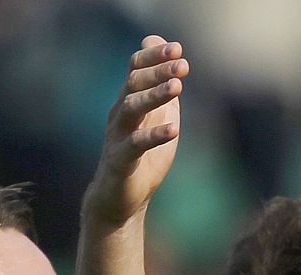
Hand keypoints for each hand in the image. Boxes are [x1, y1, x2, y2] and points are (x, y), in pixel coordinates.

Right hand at [83, 35, 187, 226]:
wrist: (120, 199)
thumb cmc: (140, 157)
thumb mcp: (156, 117)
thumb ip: (161, 87)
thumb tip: (167, 51)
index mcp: (129, 102)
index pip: (136, 69)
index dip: (155, 57)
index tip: (178, 48)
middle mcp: (120, 114)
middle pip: (134, 83)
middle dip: (158, 71)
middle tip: (182, 63)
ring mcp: (118, 136)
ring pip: (131, 108)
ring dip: (154, 96)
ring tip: (177, 87)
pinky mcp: (120, 160)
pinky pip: (135, 145)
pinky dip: (154, 135)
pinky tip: (173, 129)